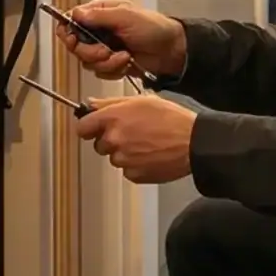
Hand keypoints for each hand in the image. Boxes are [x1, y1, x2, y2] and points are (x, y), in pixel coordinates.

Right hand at [62, 0, 187, 80]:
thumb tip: (75, 13)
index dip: (68, 32)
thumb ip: (99, 16)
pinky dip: (114, 70)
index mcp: (100, 13)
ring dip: (106, 62)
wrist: (172, 52)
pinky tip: (127, 63)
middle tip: (106, 51)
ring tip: (124, 56)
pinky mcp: (111, 64)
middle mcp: (99, 31)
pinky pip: (100, 72)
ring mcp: (104, 48)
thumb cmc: (154, 28)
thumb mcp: (126, 16)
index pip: (71, 21)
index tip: (73, 40)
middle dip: (91, 52)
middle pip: (76, 46)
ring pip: (88, 62)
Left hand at [73, 95, 194, 183]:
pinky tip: (151, 155)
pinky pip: (127, 170)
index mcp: (112, 118)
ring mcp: (122, 159)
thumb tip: (91, 104)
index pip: (82, 127)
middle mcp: (113, 140)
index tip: (95, 128)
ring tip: (147, 144)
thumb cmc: (172, 119)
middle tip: (133, 133)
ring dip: (125, 153)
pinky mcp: (133, 175)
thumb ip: (111, 103)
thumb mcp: (142, 100)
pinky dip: (136, 165)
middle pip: (99, 144)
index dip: (89, 127)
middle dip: (111, 140)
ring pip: (114, 158)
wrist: (193, 142)